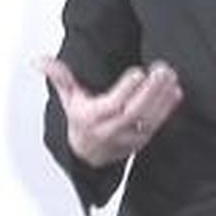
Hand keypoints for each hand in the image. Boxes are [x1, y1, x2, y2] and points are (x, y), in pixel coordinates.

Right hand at [38, 56, 182, 167]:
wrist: (88, 154)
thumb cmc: (80, 120)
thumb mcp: (67, 98)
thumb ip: (59, 77)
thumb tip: (39, 61)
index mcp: (92, 118)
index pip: (111, 105)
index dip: (126, 90)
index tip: (139, 71)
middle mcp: (111, 131)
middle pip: (134, 112)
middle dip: (150, 90)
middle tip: (162, 69)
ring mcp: (128, 138)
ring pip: (148, 119)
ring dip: (162, 97)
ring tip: (170, 76)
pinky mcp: (142, 140)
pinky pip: (157, 126)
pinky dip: (168, 109)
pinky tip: (175, 91)